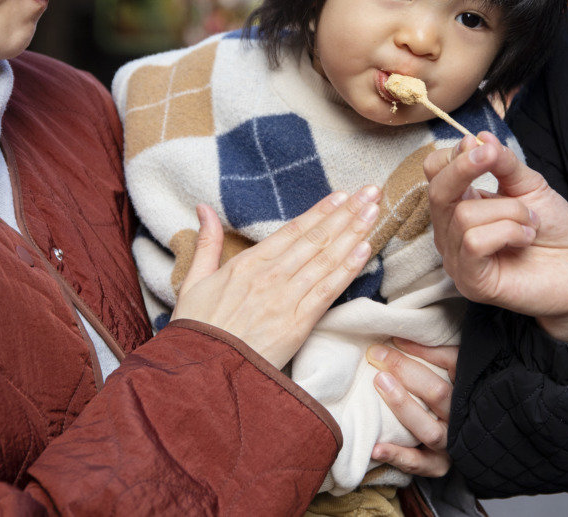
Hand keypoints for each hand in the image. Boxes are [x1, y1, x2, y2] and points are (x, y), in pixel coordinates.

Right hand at [172, 188, 378, 368]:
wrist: (202, 374)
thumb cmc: (198, 331)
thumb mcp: (193, 282)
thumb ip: (206, 243)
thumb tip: (204, 208)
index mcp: (247, 264)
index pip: (293, 230)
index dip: (321, 211)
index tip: (343, 195)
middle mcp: (270, 276)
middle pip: (316, 239)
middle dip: (347, 213)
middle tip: (372, 193)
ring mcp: (286, 300)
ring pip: (326, 259)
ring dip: (354, 233)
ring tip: (374, 212)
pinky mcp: (297, 325)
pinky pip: (327, 292)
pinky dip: (347, 269)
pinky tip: (364, 250)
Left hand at [367, 338, 456, 477]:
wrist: (458, 440)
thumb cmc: (443, 396)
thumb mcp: (446, 371)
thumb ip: (430, 353)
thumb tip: (398, 338)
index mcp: (466, 388)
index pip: (452, 363)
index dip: (424, 350)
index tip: (394, 339)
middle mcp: (461, 415)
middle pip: (437, 392)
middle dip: (406, 372)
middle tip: (377, 357)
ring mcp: (450, 442)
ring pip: (429, 429)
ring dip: (403, 406)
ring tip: (380, 384)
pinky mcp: (438, 465)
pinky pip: (418, 463)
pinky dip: (397, 456)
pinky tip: (376, 447)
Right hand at [425, 133, 567, 341]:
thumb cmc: (553, 229)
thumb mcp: (530, 186)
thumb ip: (504, 163)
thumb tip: (479, 137)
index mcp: (461, 204)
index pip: (434, 173)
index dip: (454, 156)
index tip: (486, 150)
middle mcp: (451, 231)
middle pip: (437, 192)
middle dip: (465, 169)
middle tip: (494, 159)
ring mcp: (457, 259)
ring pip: (464, 216)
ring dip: (509, 211)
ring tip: (531, 223)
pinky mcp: (470, 281)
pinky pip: (474, 243)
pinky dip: (507, 232)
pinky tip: (525, 239)